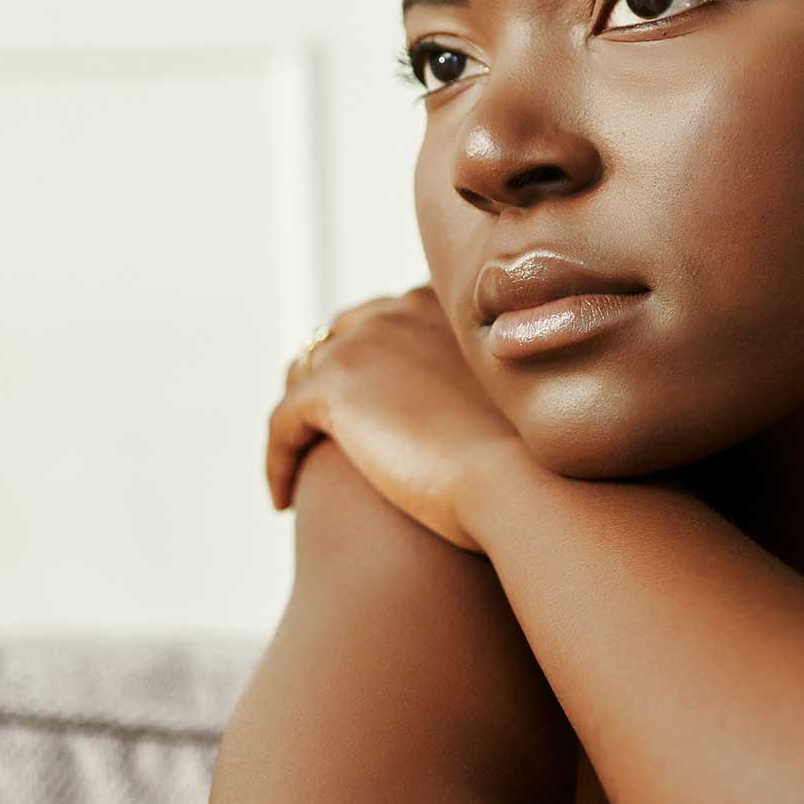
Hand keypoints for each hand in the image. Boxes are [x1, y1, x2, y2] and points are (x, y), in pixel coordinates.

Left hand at [265, 282, 525, 553]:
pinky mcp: (332, 387)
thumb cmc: (526, 459)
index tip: (371, 409)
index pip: (385, 320)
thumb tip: (453, 412)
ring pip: (304, 375)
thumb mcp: (503, 396)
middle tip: (328, 437)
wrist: (518, 481)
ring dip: (300, 418)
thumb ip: (471, 381)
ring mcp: (362, 342)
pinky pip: (282, 421)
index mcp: (442, 304)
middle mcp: (400, 309)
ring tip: (302, 464)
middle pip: (339, 338)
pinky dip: (277, 458)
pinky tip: (282, 499)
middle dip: (330, 383)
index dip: (372, 362)